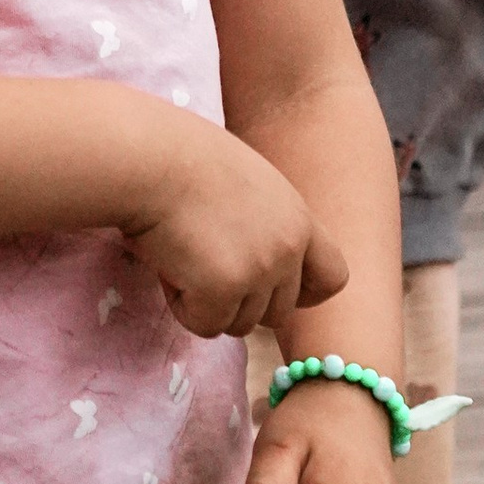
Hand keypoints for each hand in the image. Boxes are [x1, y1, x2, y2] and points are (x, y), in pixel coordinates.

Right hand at [125, 124, 346, 345]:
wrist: (150, 158)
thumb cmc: (181, 158)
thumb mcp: (244, 183)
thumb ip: (263, 222)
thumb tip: (248, 260)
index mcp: (297, 217)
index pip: (333, 277)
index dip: (303, 294)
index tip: (268, 290)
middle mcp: (288, 247)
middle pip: (279, 314)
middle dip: (240, 303)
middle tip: (202, 270)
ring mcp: (260, 270)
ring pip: (240, 324)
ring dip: (207, 303)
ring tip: (181, 258)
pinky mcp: (224, 290)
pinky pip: (205, 325)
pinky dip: (183, 305)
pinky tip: (168, 266)